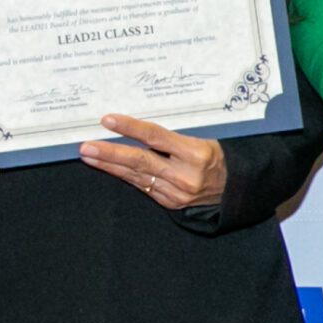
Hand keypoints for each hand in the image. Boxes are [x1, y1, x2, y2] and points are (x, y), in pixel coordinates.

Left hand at [78, 113, 229, 213]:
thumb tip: (139, 125)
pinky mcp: (170, 202)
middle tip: (86, 146)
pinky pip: (143, 187)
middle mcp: (185, 174)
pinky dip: (124, 176)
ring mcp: (177, 192)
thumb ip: (175, 135)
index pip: (156, 137)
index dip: (130, 128)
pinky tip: (109, 168)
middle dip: (110, 153)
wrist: (237, 189)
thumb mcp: (205, 138)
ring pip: (137, 176)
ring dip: (110, 166)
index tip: (108, 120)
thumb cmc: (220, 155)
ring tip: (89, 156)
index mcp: (196, 152)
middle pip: (140, 161)